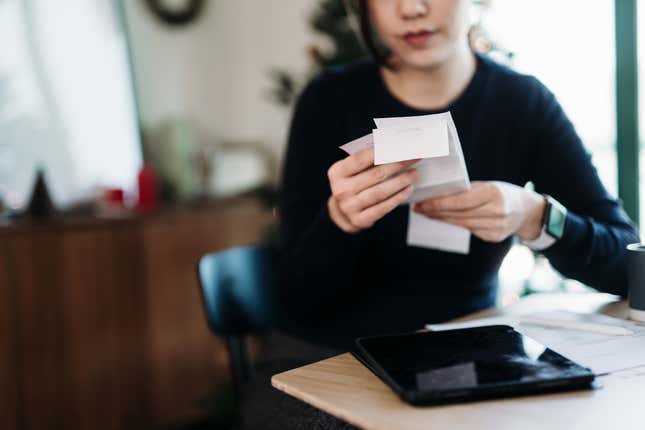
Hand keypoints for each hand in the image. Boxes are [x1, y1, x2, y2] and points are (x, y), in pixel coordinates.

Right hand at [327, 147, 418, 232]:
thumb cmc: (352, 183)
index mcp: (337, 172)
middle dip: (398, 164)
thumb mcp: (351, 169)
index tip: (400, 146)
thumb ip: (366, 159)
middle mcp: (341, 190)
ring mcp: (349, 207)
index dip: (382, 151)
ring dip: (401, 181)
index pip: (361, 159)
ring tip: (414, 173)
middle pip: (376, 175)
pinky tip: (408, 189)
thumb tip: (393, 147)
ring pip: (381, 192)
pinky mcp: (360, 220)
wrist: (341, 211)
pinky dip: (398, 197)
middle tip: (414, 158)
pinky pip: (383, 207)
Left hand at [413, 181, 545, 242]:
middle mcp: (496, 211)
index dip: (439, 204)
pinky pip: (469, 230)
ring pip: (461, 224)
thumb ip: (467, 191)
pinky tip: (444, 220)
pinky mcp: (493, 237)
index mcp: (493, 193)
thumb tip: (438, 196)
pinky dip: (456, 225)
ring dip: (441, 219)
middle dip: (435, 212)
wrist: (528, 211)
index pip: (460, 201)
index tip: (422, 203)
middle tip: (418, 208)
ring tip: (427, 214)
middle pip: (458, 214)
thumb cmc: (503, 193)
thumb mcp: (489, 186)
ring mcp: (496, 227)